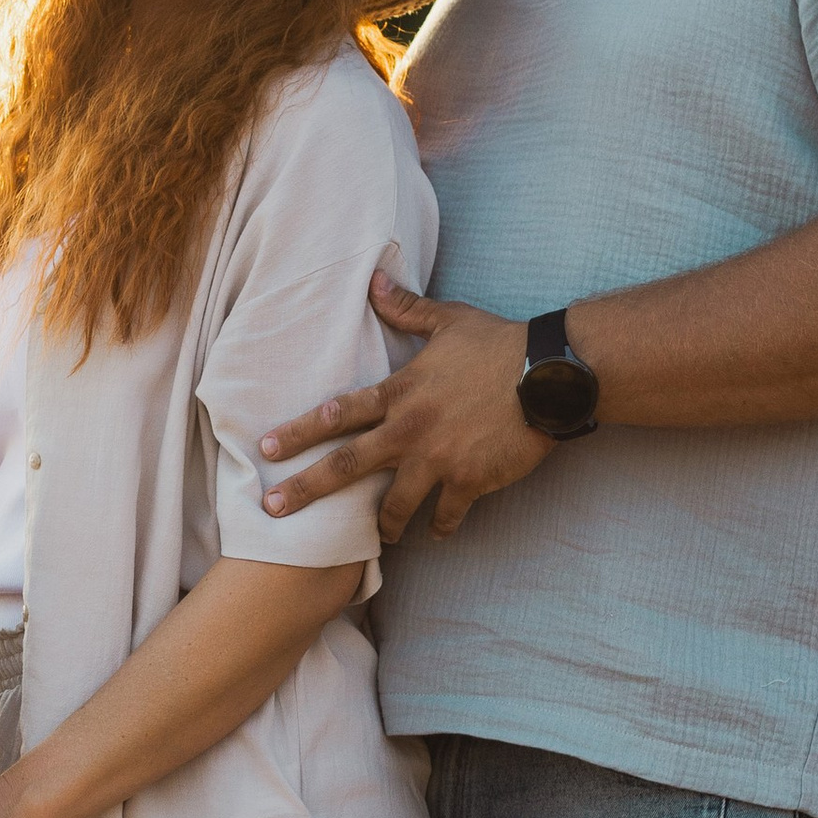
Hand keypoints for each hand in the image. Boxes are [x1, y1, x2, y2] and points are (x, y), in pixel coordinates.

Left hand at [259, 278, 556, 543]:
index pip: (337, 414)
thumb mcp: (450, 321)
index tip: (267, 450)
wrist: (551, 375)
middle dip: (305, 489)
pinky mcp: (470, 482)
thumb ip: (407, 308)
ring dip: (383, 525)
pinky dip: (442, 527)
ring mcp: (439, 460)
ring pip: (395, 504)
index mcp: (401, 392)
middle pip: (346, 466)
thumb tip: (375, 279)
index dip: (299, 432)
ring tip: (379, 538)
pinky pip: (447, 515)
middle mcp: (410, 430)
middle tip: (272, 510)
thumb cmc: (500, 344)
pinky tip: (440, 533)